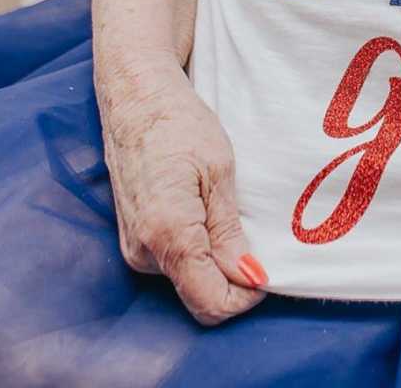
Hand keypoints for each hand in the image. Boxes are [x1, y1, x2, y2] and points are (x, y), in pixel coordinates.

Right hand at [98, 57, 267, 323]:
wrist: (135, 97)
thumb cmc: (179, 124)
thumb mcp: (219, 172)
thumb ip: (229, 232)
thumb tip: (250, 278)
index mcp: (168, 234)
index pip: (211, 303)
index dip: (246, 295)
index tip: (267, 267)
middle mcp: (143, 251)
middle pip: (200, 294)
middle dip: (232, 276)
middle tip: (251, 228)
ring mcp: (133, 247)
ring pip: (188, 279)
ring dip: (214, 260)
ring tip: (224, 209)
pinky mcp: (132, 239)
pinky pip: (173, 262)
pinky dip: (197, 249)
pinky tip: (205, 211)